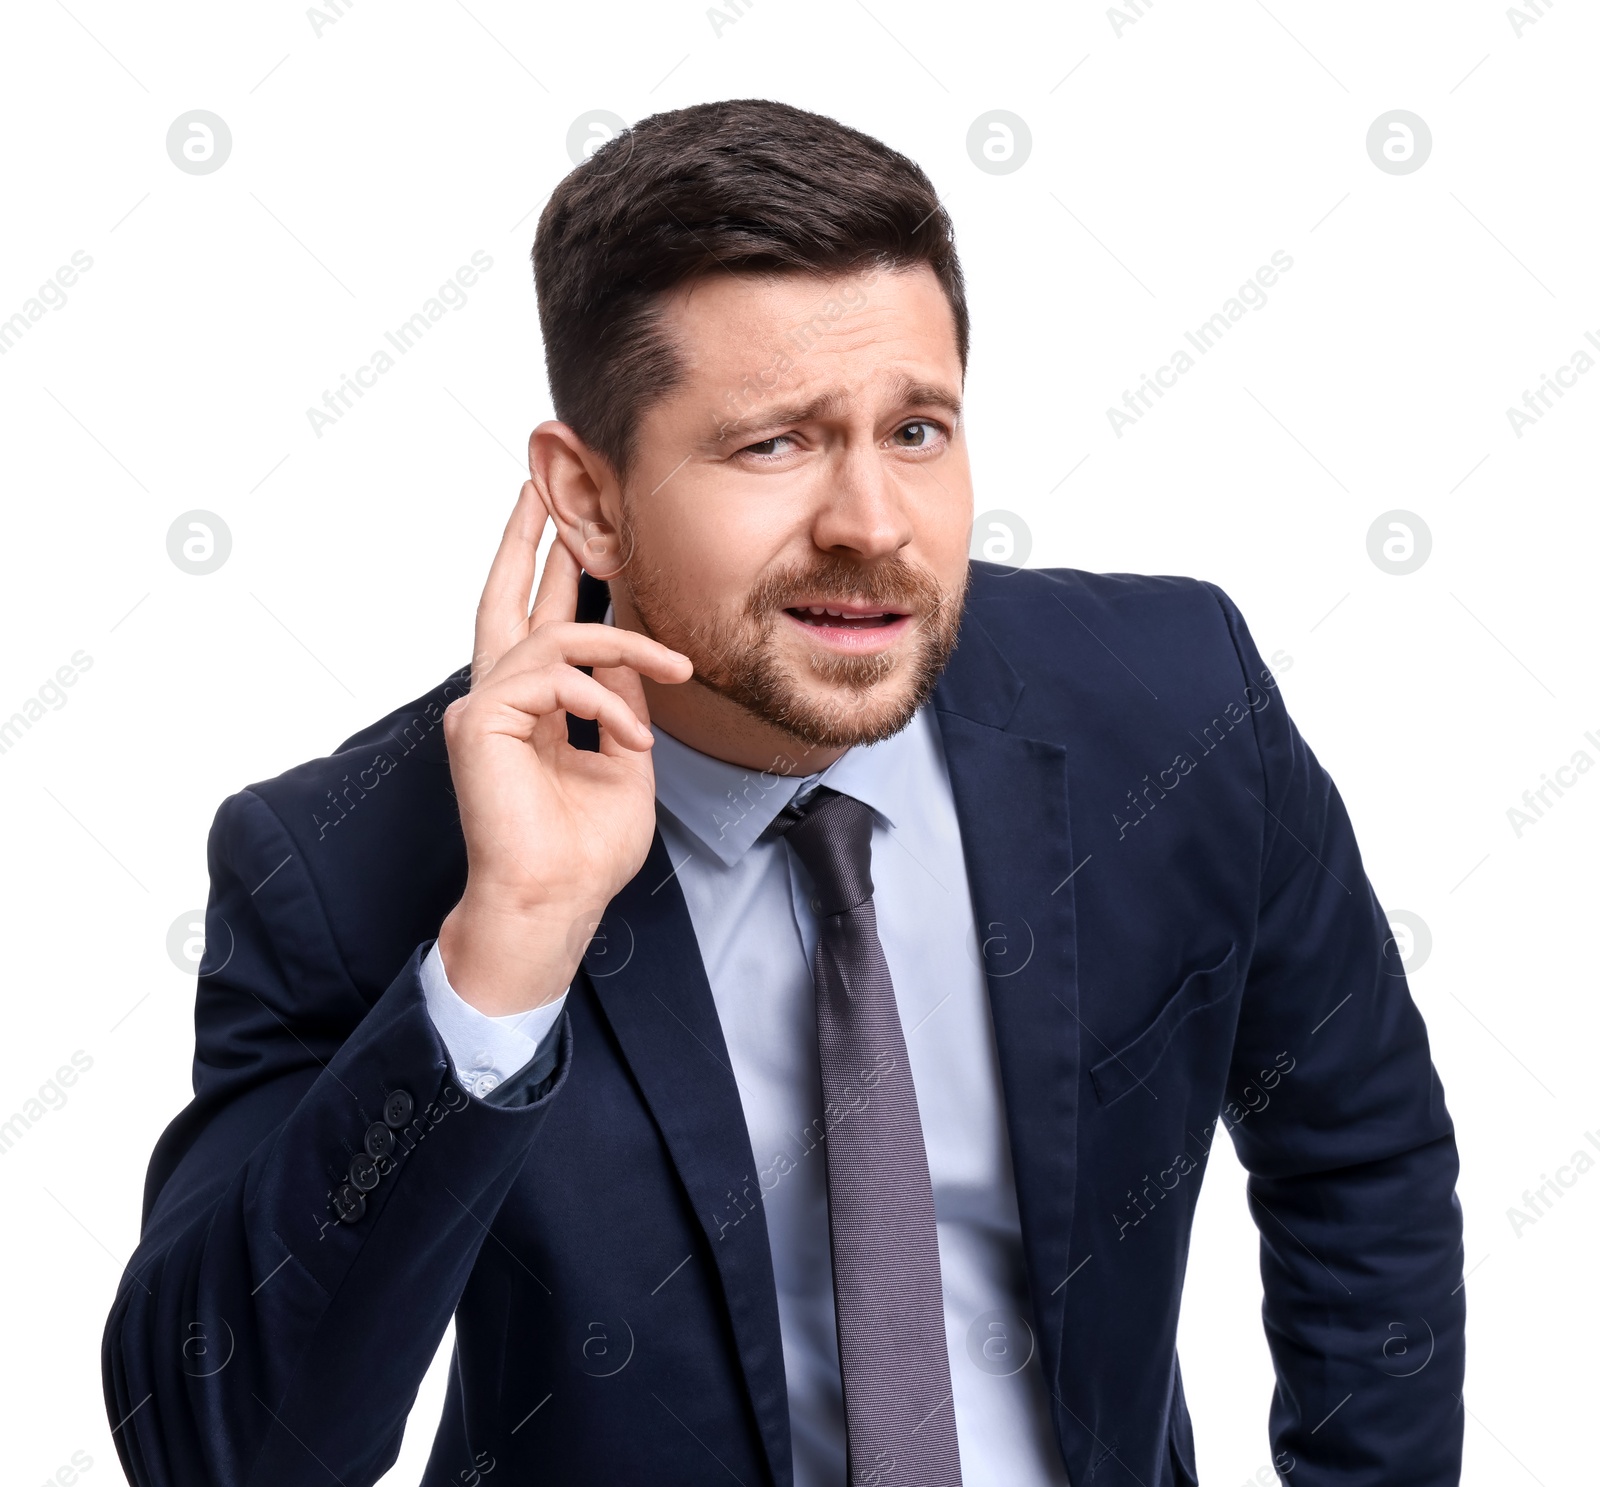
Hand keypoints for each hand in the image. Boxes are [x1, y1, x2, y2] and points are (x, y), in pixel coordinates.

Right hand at [436, 481, 691, 1014]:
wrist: (555, 900)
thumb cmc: (586, 849)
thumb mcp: (624, 760)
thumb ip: (623, 700)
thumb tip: (632, 652)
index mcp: (532, 705)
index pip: (539, 622)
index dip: (552, 570)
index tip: (569, 525)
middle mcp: (500, 696)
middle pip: (505, 596)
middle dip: (526, 536)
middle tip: (539, 478)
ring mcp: (484, 707)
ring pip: (556, 634)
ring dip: (625, 645)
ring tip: (675, 671)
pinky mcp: (480, 723)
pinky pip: (553, 678)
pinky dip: (603, 701)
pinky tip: (629, 737)